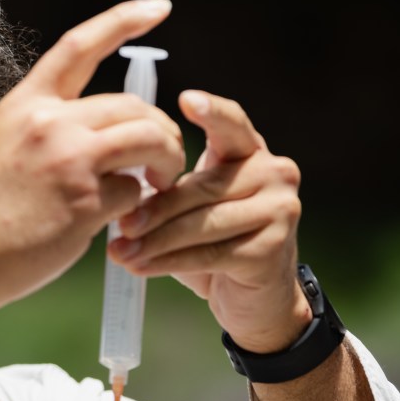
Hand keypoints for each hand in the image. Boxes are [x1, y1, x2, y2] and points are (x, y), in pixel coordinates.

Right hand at [0, 0, 184, 312]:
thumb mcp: (7, 145)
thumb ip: (51, 126)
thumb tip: (107, 127)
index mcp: (27, 104)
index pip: (80, 45)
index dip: (123, 20)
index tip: (158, 7)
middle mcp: (48, 122)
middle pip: (133, 104)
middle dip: (161, 131)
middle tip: (163, 160)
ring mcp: (67, 159)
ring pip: (148, 137)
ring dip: (166, 159)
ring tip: (160, 182)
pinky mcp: (85, 200)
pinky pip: (136, 190)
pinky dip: (137, 206)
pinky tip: (119, 221)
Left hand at [110, 90, 308, 352]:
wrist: (256, 301)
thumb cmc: (215, 244)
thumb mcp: (193, 207)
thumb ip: (169, 189)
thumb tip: (119, 192)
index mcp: (251, 152)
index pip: (232, 123)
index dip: (211, 111)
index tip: (185, 99)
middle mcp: (274, 172)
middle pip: (202, 186)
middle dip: (155, 208)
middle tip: (119, 224)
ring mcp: (281, 210)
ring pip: (203, 222)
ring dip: (156, 240)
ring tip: (121, 252)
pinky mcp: (273, 248)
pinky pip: (210, 254)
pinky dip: (169, 262)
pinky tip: (141, 267)